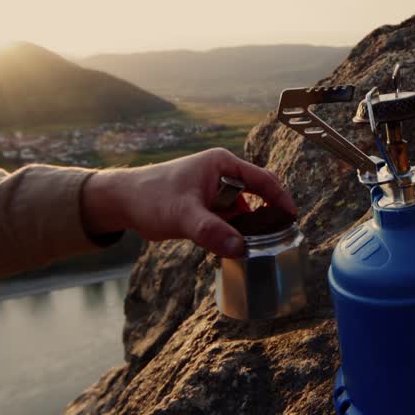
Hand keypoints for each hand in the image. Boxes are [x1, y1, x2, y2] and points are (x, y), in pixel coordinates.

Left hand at [81, 148, 296, 257]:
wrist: (122, 202)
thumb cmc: (150, 197)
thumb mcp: (183, 215)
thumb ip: (211, 231)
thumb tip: (241, 249)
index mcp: (222, 165)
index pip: (264, 179)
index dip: (281, 198)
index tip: (292, 219)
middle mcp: (223, 175)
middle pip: (257, 197)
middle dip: (266, 219)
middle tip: (276, 241)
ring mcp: (216, 192)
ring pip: (243, 213)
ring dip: (248, 230)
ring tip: (255, 250)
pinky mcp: (208, 208)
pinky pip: (229, 222)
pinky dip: (233, 234)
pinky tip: (233, 249)